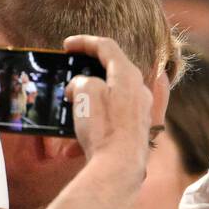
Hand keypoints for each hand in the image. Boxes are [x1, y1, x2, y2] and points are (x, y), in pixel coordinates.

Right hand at [64, 35, 152, 194]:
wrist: (119, 166)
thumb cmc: (103, 127)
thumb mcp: (85, 93)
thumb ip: (82, 81)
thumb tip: (81, 87)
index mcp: (128, 75)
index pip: (107, 47)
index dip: (85, 42)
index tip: (67, 45)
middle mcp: (140, 90)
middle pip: (112, 72)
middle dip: (87, 73)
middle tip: (70, 75)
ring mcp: (140, 111)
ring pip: (110, 97)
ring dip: (88, 101)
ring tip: (70, 110)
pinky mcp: (136, 130)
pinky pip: (111, 120)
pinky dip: (93, 124)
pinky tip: (74, 142)